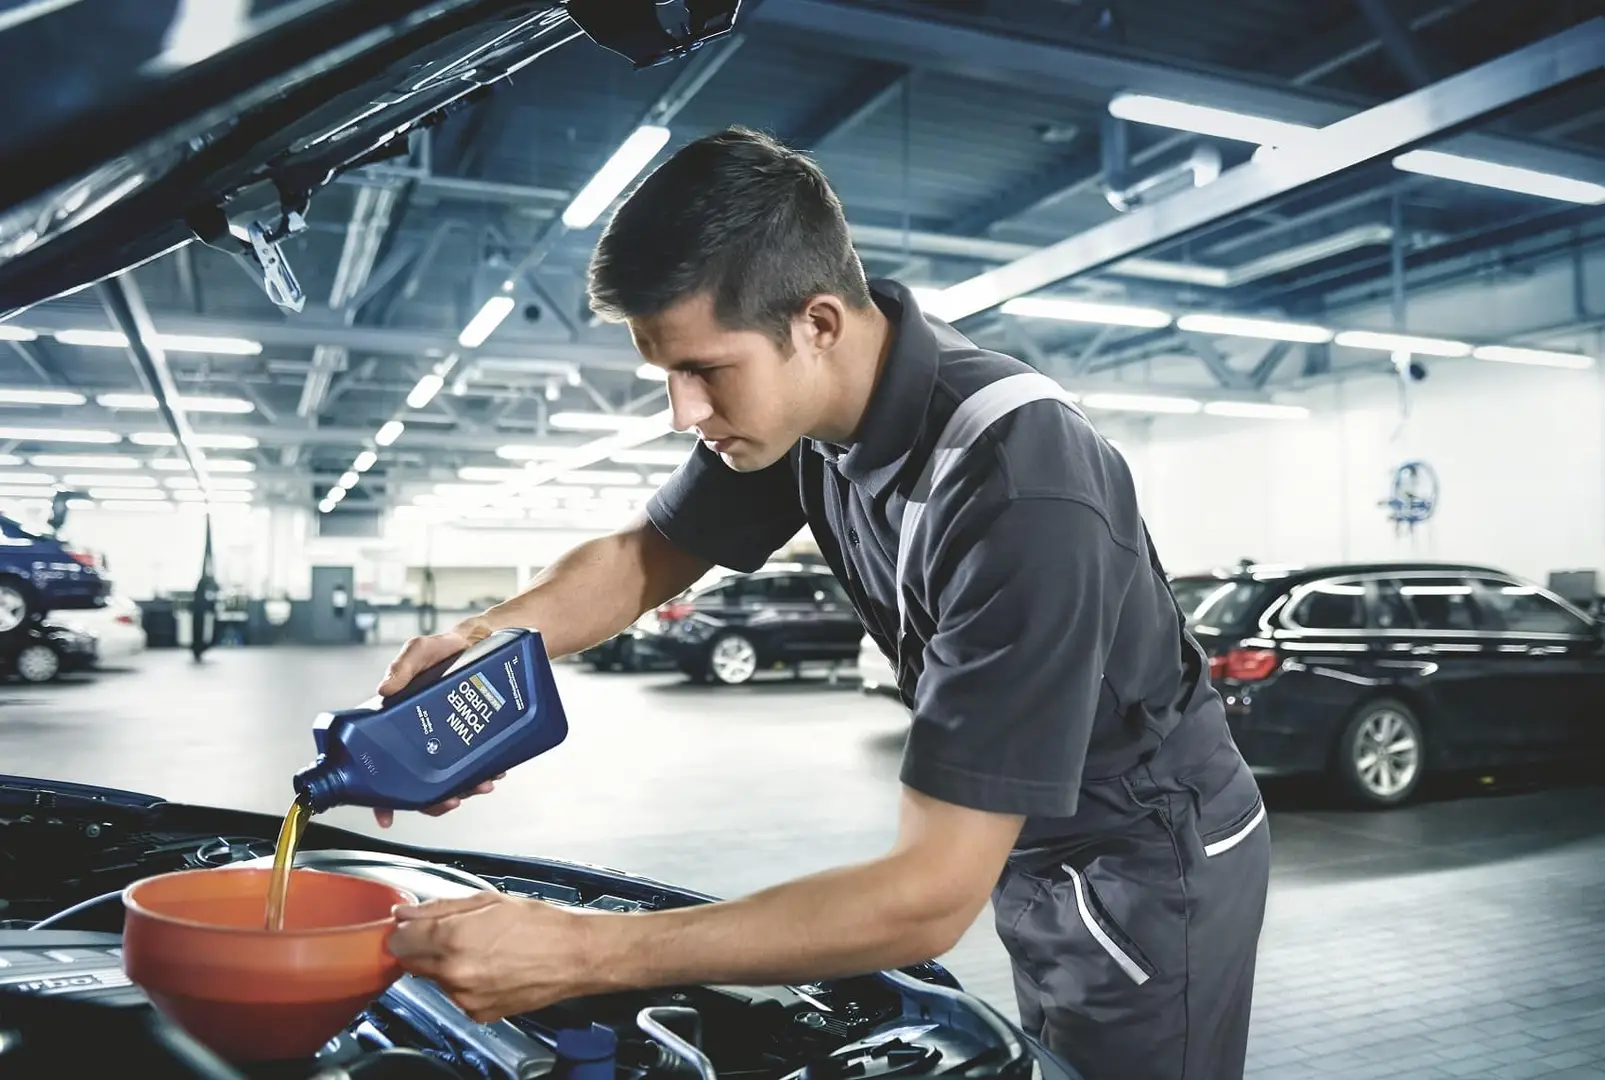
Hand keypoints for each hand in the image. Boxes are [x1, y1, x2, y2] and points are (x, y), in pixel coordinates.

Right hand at [372, 621, 494, 828]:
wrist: (488, 640)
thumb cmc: (447, 646)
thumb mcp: (421, 650)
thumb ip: (403, 665)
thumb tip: (385, 688)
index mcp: (400, 723)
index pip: (384, 766)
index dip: (382, 796)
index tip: (385, 815)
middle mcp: (423, 736)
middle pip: (420, 782)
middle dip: (434, 800)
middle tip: (451, 799)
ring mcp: (450, 740)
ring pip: (451, 778)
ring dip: (464, 788)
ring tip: (481, 784)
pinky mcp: (476, 736)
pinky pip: (478, 763)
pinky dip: (487, 771)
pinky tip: (497, 769)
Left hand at [387, 892, 601, 1021]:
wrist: (573, 956)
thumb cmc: (538, 924)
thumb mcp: (487, 902)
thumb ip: (439, 907)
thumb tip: (405, 913)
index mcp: (453, 938)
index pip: (398, 941)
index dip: (403, 930)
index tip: (411, 927)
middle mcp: (454, 972)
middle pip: (411, 963)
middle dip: (424, 948)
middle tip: (454, 934)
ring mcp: (465, 997)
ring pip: (435, 979)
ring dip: (447, 966)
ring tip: (483, 950)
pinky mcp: (478, 1014)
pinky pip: (457, 996)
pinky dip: (466, 984)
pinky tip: (491, 968)